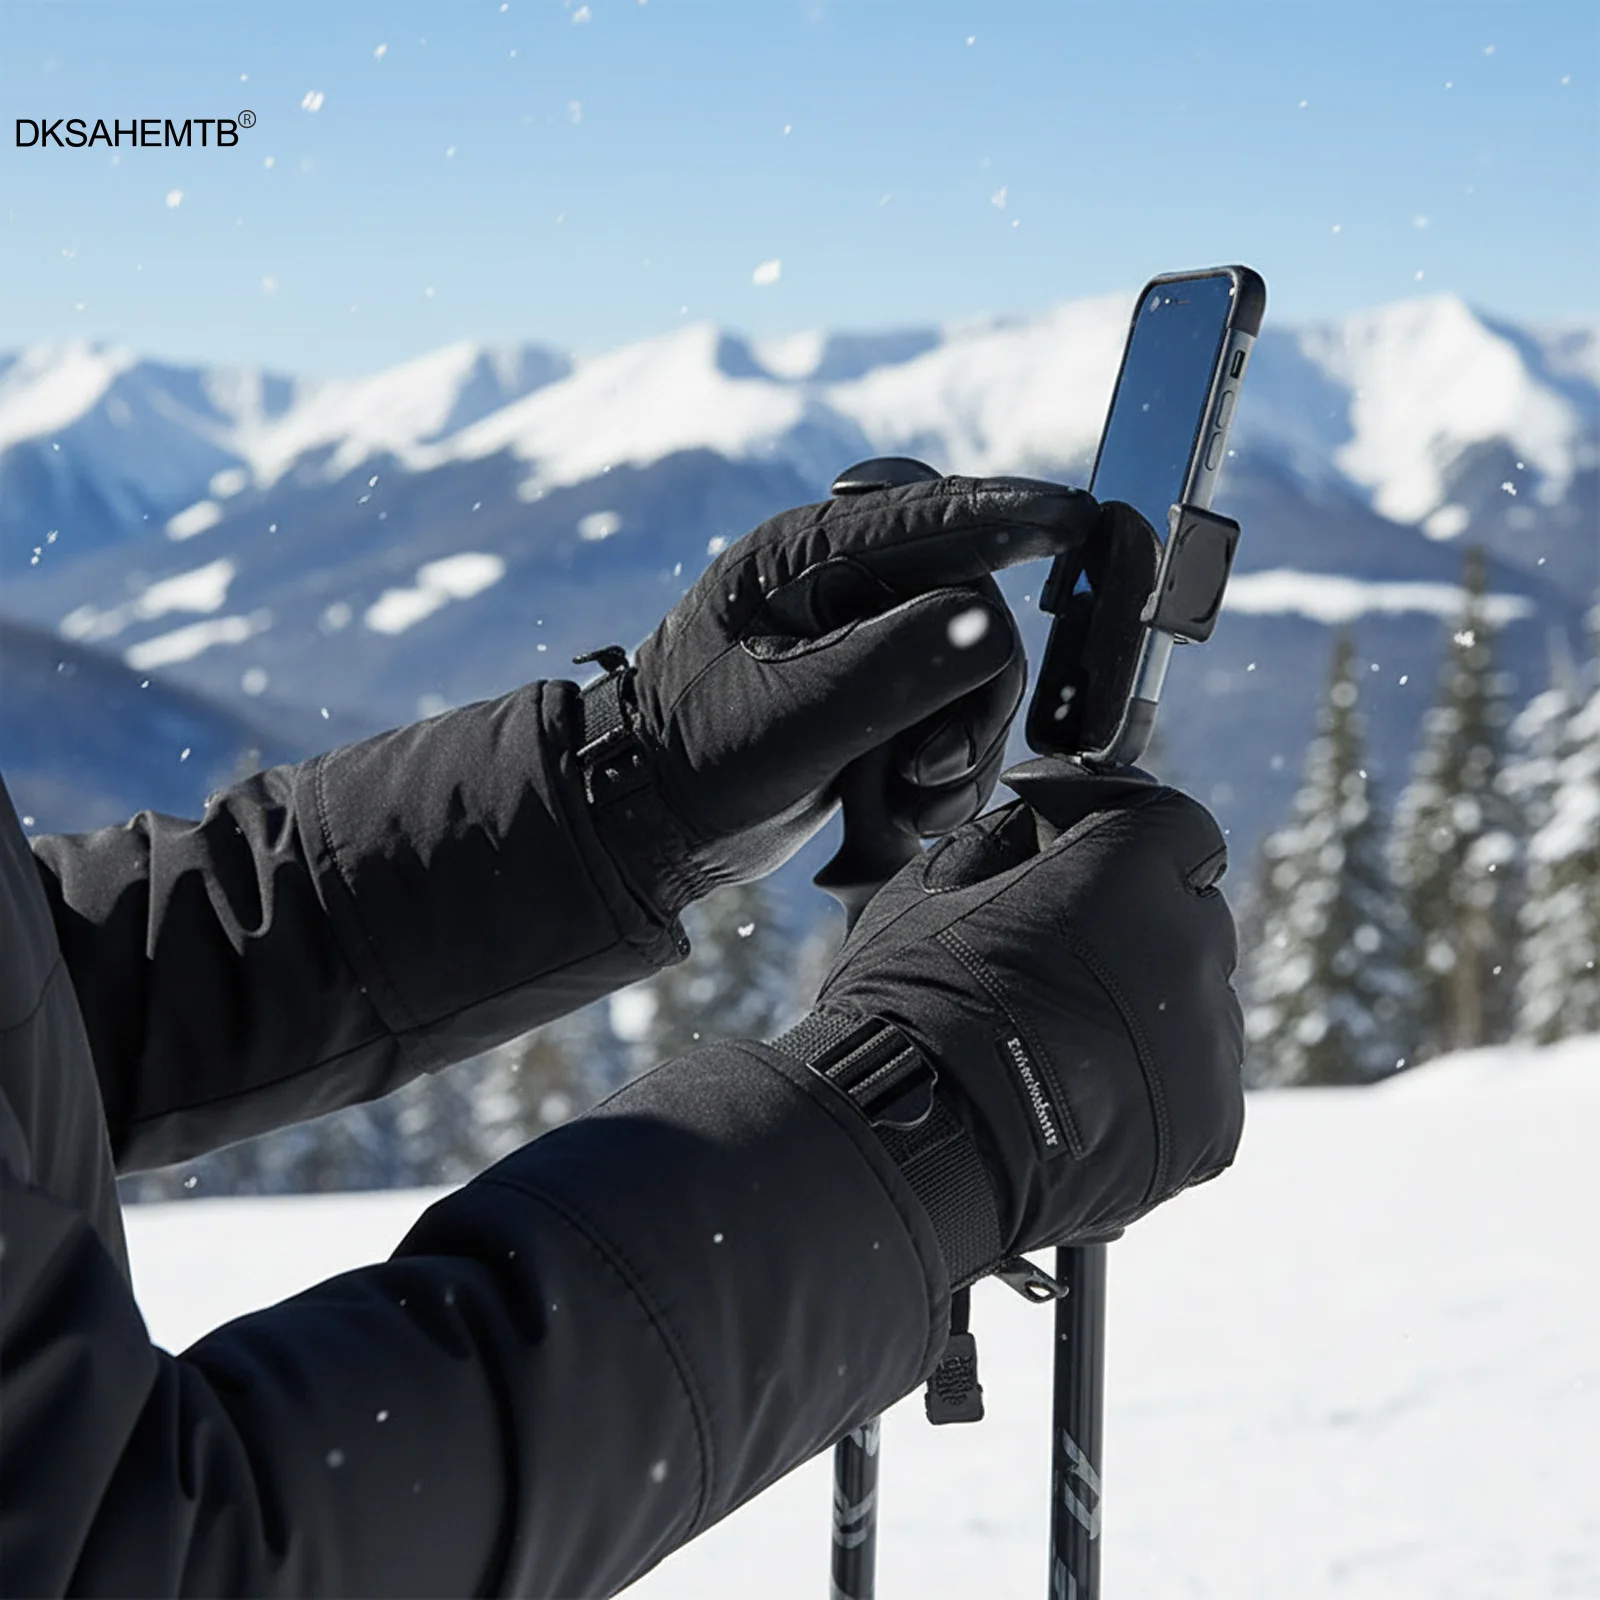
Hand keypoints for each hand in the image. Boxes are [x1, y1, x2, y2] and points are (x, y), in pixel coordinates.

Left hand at [579, 477, 1099, 920]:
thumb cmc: (698, 761)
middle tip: (929, 771)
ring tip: (906, 803)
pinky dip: (950, 773)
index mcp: (803, 556)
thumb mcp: (792, 716)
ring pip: (978, 671)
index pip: (929, 516)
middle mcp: (840, 584)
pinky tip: (902, 812)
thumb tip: (993, 625)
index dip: (1010, 515)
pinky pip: (959, 717)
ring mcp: (864, 640)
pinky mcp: (880, 695)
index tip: (1076, 519)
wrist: (656, 829)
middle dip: (975, 699)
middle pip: (974, 607)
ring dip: (963, 749)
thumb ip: (894, 667)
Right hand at [777, 764, 1243, 1283]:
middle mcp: (1192, 946)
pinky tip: (1082, 1096)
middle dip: (1132, 924)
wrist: (912, 1141)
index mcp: (1132, 871)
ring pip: (1195, 1003)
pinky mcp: (1211, 1123)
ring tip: (1059, 1043)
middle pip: (1187, 915)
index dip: (1125, 839)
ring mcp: (1209, 1040)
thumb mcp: (935, 882)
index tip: (1076, 862)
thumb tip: (1044, 832)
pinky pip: (1196, 1082)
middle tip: (1056, 963)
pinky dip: (1152, 1084)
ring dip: (1144, 1008)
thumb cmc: (911, 1002)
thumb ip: (1013, 841)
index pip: (1173, 826)